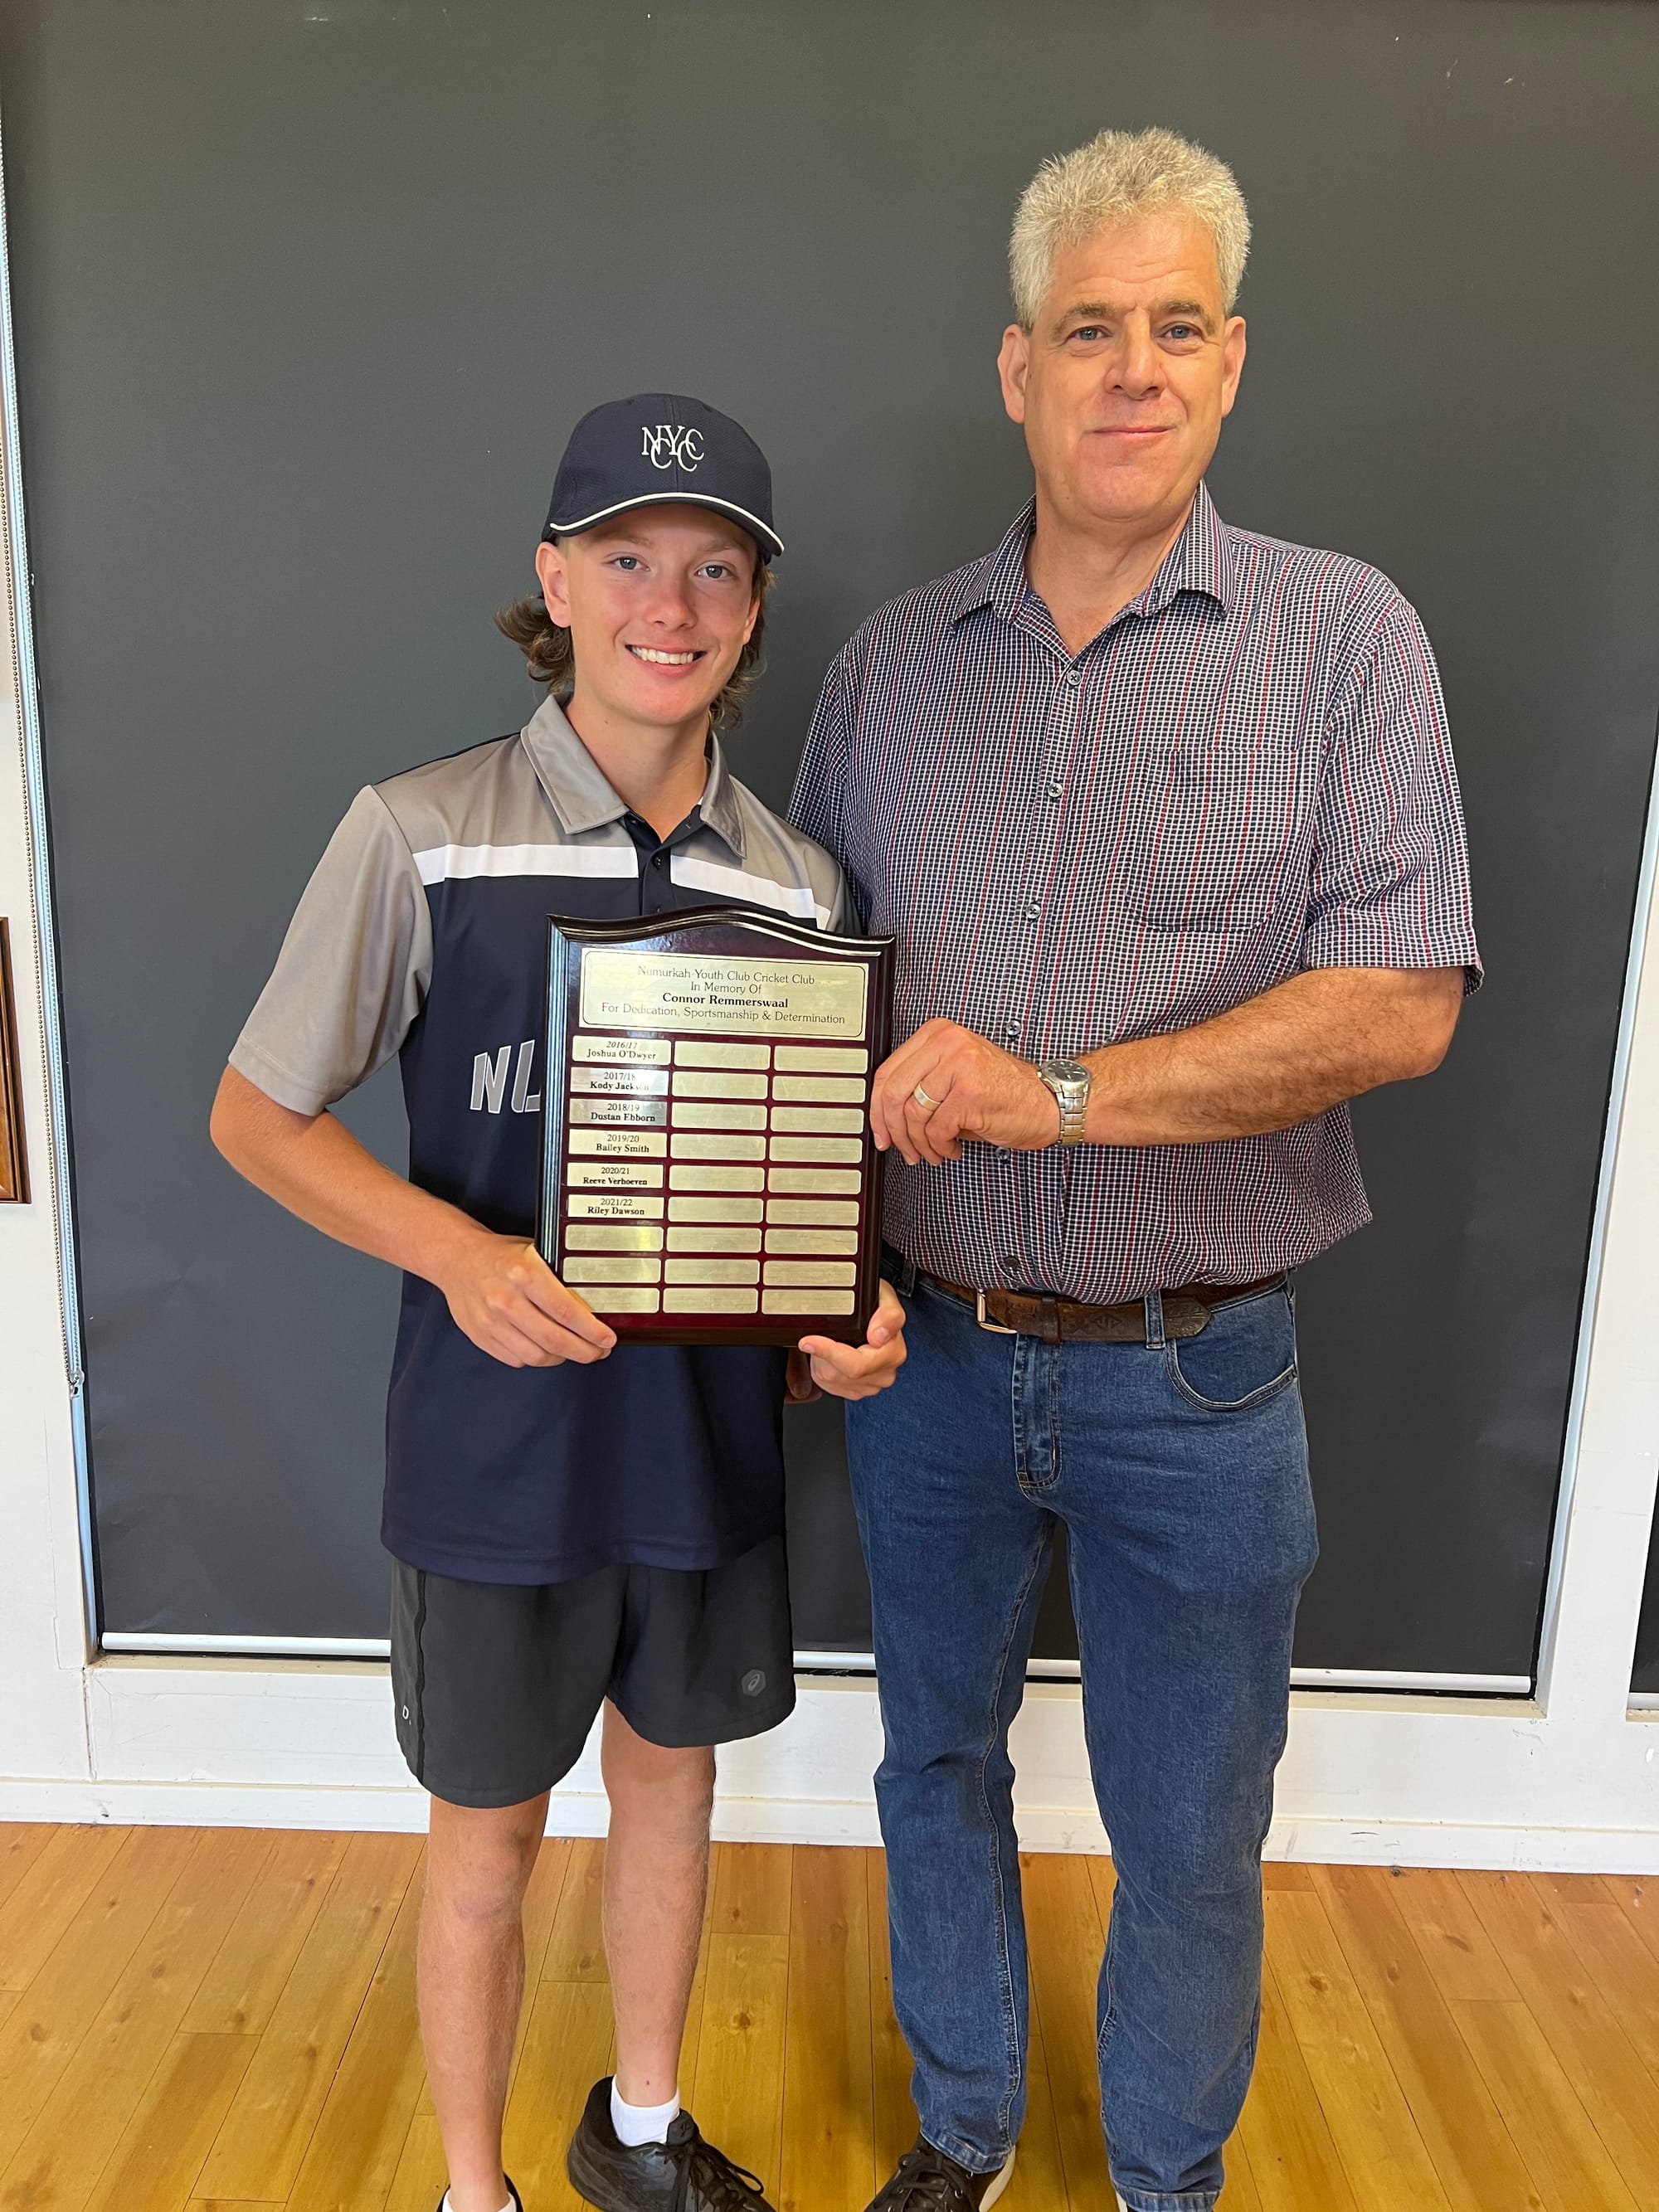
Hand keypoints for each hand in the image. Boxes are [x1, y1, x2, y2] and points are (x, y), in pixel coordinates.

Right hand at [438, 1228, 616, 1368]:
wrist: (456, 1259)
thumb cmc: (499, 1255)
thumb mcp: (534, 1253)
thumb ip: (558, 1278)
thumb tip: (593, 1305)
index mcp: (524, 1274)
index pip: (567, 1312)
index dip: (592, 1332)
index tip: (607, 1339)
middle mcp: (506, 1300)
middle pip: (555, 1340)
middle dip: (585, 1352)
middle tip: (599, 1351)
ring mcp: (491, 1322)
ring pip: (536, 1356)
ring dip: (562, 1359)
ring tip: (574, 1351)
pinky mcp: (481, 1337)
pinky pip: (516, 1360)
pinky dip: (536, 1359)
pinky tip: (546, 1350)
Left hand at [786, 1280, 906, 1402]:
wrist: (878, 1317)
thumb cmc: (878, 1305)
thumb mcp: (885, 1296)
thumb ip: (888, 1315)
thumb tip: (878, 1337)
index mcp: (894, 1353)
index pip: (857, 1364)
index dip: (828, 1352)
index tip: (808, 1342)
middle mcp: (885, 1373)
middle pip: (838, 1374)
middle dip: (822, 1356)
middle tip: (814, 1338)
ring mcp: (872, 1385)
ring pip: (831, 1380)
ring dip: (822, 1361)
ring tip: (828, 1343)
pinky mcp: (857, 1391)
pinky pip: (829, 1386)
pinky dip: (824, 1370)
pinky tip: (832, 1357)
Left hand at [870, 1019, 1062, 1165]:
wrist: (1050, 1101)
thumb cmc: (1006, 1091)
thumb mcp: (958, 1073)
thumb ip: (923, 1082)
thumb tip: (885, 1115)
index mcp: (939, 1033)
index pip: (887, 1071)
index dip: (876, 1108)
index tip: (879, 1129)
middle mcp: (947, 1043)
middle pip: (893, 1093)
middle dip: (892, 1129)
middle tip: (899, 1147)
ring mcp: (960, 1066)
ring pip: (913, 1115)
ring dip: (919, 1144)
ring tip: (933, 1151)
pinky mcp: (970, 1094)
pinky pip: (936, 1130)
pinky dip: (940, 1148)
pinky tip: (951, 1148)